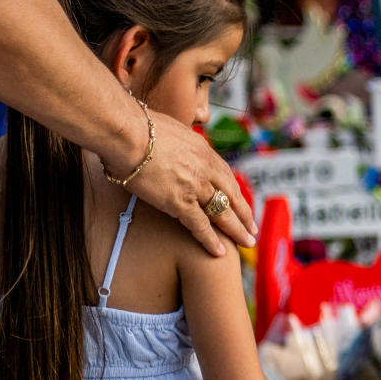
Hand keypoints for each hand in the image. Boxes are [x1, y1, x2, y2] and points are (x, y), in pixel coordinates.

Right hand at [124, 113, 255, 255]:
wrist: (127, 133)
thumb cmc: (138, 127)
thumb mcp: (169, 129)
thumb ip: (177, 142)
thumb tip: (171, 142)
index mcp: (203, 151)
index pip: (226, 176)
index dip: (235, 192)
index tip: (240, 203)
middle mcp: (206, 169)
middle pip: (232, 195)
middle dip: (244, 214)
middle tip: (252, 229)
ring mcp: (195, 186)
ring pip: (223, 213)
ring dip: (236, 230)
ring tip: (247, 243)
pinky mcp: (179, 202)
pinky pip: (200, 225)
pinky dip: (210, 240)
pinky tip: (220, 252)